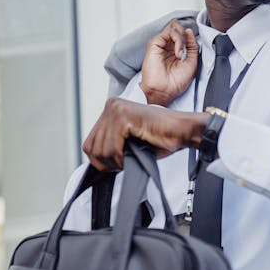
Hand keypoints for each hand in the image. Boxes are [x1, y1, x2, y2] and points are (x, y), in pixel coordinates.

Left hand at [83, 97, 206, 170]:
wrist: (180, 131)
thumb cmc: (160, 137)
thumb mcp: (127, 141)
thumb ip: (109, 145)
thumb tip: (94, 160)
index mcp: (111, 109)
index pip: (89, 143)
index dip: (100, 160)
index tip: (116, 164)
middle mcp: (111, 105)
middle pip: (92, 147)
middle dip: (107, 162)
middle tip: (124, 163)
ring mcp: (117, 109)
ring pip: (100, 149)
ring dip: (115, 161)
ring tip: (130, 158)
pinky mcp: (124, 117)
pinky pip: (112, 147)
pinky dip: (121, 158)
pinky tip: (132, 153)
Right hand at [140, 19, 198, 105]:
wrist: (165, 92)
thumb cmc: (175, 83)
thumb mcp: (192, 62)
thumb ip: (193, 46)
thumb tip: (189, 31)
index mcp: (175, 50)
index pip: (182, 33)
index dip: (190, 36)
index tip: (192, 46)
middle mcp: (167, 46)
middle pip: (177, 27)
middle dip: (185, 34)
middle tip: (188, 46)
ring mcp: (161, 44)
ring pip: (173, 28)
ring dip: (182, 37)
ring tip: (182, 52)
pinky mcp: (154, 44)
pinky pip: (169, 33)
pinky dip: (178, 40)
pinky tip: (178, 53)